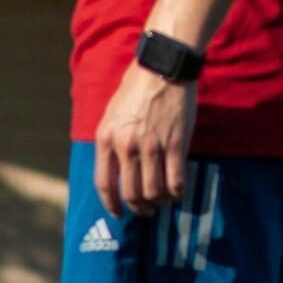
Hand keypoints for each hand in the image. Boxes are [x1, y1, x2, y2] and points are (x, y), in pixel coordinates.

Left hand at [93, 65, 195, 217]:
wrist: (162, 69)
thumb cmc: (135, 90)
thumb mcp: (111, 115)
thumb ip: (110, 143)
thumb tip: (113, 172)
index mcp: (106, 139)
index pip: (104, 184)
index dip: (111, 204)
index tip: (118, 213)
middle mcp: (126, 146)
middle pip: (131, 193)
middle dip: (138, 208)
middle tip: (145, 210)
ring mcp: (152, 147)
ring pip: (154, 192)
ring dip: (158, 202)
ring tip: (162, 201)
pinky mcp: (175, 145)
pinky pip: (176, 181)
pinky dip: (177, 193)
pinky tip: (178, 193)